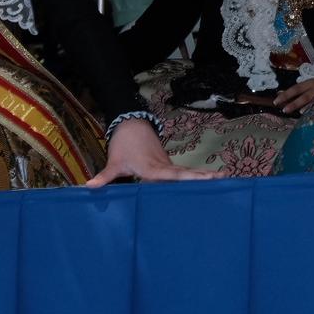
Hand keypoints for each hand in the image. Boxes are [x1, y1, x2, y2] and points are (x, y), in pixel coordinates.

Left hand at [85, 119, 222, 186]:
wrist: (131, 125)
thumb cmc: (123, 145)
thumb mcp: (114, 162)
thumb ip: (105, 176)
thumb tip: (89, 187)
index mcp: (153, 168)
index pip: (174, 176)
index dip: (190, 178)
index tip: (206, 179)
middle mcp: (164, 167)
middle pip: (187, 173)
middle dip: (204, 176)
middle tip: (224, 178)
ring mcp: (167, 165)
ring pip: (187, 172)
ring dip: (204, 176)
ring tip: (223, 178)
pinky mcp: (166, 165)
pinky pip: (182, 173)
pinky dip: (195, 176)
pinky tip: (206, 180)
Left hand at [274, 75, 313, 114]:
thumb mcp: (311, 84)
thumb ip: (299, 90)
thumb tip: (281, 93)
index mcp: (310, 83)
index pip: (296, 89)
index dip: (286, 94)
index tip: (276, 101)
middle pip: (304, 96)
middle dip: (294, 103)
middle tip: (284, 110)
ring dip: (306, 107)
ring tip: (297, 113)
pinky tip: (313, 113)